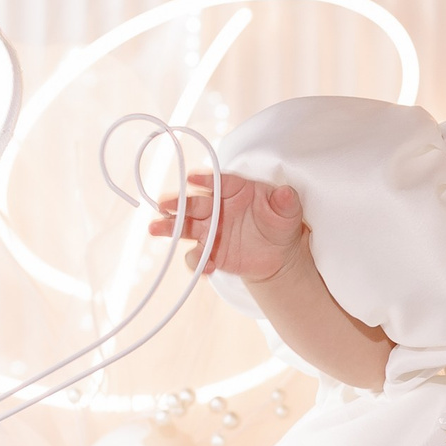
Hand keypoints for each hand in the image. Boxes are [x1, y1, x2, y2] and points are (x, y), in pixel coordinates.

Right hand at [152, 170, 306, 283]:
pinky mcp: (210, 251)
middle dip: (178, 203)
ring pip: (186, 227)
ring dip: (170, 227)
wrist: (280, 255)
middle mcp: (218, 207)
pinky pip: (197, 256)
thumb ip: (286, 202)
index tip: (192, 178)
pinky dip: (198, 262)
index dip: (205, 180)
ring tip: (155, 229)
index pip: (219, 182)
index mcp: (237, 190)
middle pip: (195, 203)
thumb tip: (287, 192)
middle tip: (164, 204)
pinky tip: (207, 267)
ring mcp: (210, 229)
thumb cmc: (282, 224)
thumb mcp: (289, 212)